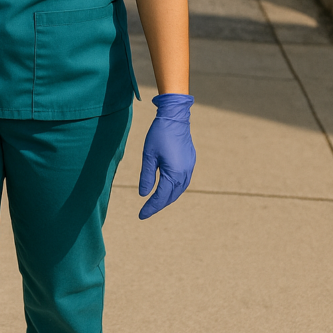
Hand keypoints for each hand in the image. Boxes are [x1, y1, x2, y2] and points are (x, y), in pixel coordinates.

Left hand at [139, 94, 194, 218]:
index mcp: (173, 174)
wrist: (175, 117)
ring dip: (167, 197)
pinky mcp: (190, 162)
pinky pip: (183, 181)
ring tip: (155, 202)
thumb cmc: (159, 135)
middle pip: (171, 196)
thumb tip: (143, 194)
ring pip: (179, 190)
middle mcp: (184, 174)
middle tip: (146, 211)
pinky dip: (174, 188)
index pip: (161, 197)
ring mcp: (190, 168)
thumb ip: (147, 176)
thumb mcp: (148, 155)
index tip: (141, 215)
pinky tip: (166, 188)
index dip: (151, 207)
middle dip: (159, 205)